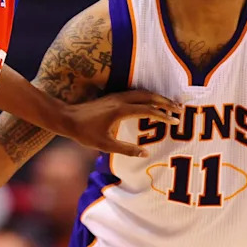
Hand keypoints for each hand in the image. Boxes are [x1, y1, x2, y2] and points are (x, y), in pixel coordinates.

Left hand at [60, 90, 181, 156]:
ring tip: (170, 105)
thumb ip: (126, 149)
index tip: (175, 121)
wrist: (67, 118)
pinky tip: (152, 103)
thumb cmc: (84, 133)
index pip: (148, 110)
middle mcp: (120, 100)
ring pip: (142, 93)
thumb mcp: (105, 145)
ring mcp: (116, 96)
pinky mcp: (113, 97)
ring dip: (157, 98)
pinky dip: (148, 97)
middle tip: (180, 109)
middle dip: (165, 102)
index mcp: (120, 110)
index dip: (163, 115)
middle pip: (149, 96)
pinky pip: (135, 94)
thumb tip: (145, 153)